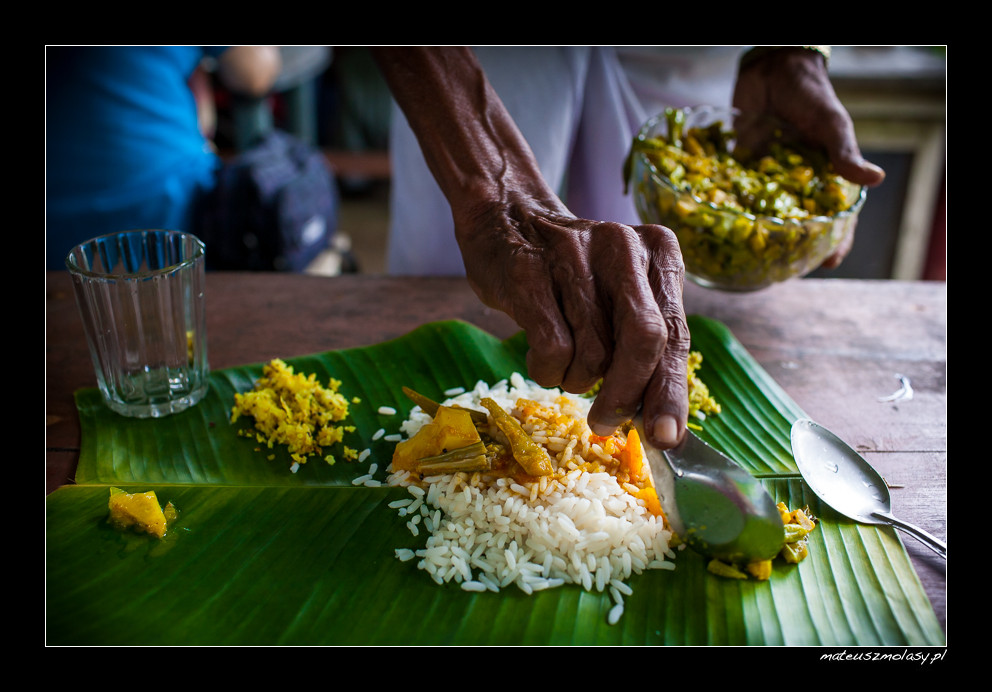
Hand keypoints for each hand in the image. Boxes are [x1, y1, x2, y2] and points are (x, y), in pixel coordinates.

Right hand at [453, 193, 690, 448]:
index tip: (667, 436)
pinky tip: (543, 359)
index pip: (676, 334)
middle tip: (606, 424)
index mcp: (660, 253)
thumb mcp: (622, 294)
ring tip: (567, 367)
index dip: (670, 392)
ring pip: (594, 353)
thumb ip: (646, 345)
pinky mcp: (530, 273)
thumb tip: (662, 421)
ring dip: (578, 380)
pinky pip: (553, 349)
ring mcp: (575, 256)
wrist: (508, 217)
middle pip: (644, 341)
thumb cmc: (573, 272)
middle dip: (628, 396)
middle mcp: (625, 248)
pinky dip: (548, 371)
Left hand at [733, 47, 884, 267]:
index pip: (834, 217)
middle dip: (791, 246)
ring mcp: (765, 178)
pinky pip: (733, 192)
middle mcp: (794, 184)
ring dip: (755, 232)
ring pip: (762, 213)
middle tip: (783, 269)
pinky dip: (726, 206)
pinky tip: (716, 223)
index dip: (834, 241)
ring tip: (747, 256)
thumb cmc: (811, 95)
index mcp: (823, 178)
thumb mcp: (831, 124)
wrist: (773, 70)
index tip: (828, 263)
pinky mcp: (739, 168)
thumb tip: (874, 180)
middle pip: (796, 223)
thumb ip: (844, 154)